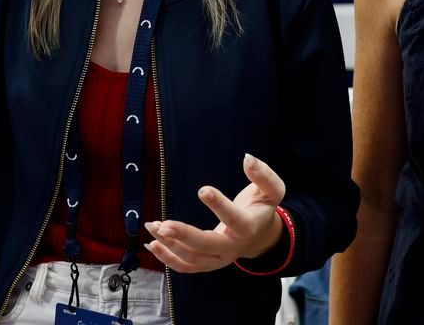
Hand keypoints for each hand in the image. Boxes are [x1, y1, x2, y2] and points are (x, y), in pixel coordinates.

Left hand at [145, 153, 287, 272]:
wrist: (260, 236)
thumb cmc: (262, 208)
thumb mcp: (272, 190)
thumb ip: (264, 175)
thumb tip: (247, 158)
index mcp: (249, 227)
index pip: (235, 219)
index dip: (220, 205)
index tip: (203, 189)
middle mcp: (233, 248)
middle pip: (207, 245)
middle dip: (184, 236)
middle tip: (163, 224)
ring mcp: (219, 259)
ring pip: (192, 258)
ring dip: (169, 244)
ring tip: (152, 225)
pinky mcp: (207, 264)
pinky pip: (185, 266)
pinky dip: (167, 258)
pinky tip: (152, 244)